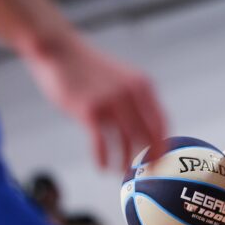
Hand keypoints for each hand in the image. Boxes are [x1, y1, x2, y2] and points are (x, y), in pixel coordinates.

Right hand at [26, 33, 166, 171]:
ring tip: (121, 171)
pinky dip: (104, 158)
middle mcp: (131, 94)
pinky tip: (103, 167)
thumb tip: (143, 125)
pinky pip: (102, 142)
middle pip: (148, 134)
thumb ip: (133, 97)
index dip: (163, 143)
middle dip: (150, 157)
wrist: (61, 52)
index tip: (163, 158)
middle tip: (148, 173)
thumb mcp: (120, 78)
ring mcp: (111, 102)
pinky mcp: (90, 111)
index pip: (161, 121)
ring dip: (125, 160)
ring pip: (126, 141)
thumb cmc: (89, 69)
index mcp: (142, 86)